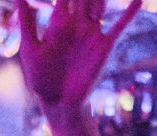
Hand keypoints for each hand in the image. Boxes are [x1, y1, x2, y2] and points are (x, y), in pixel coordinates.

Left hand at [17, 0, 140, 110]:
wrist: (59, 104)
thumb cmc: (41, 79)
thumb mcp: (30, 49)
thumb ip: (27, 21)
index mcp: (58, 22)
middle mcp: (77, 24)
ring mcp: (92, 34)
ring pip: (101, 3)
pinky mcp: (104, 47)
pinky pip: (119, 26)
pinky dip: (129, 12)